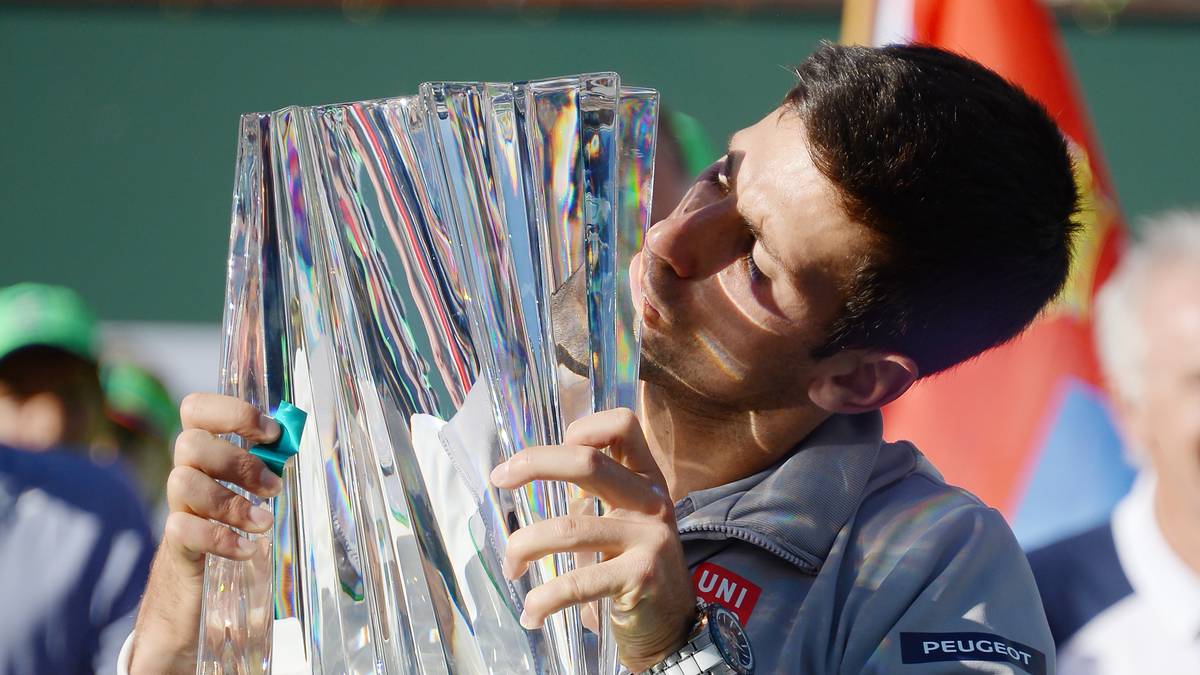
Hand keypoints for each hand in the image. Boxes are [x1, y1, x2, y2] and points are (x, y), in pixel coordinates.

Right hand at [129, 394, 282, 674]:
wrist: (195, 578)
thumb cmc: (233, 517)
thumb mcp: (249, 484)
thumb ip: (267, 460)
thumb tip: (291, 440)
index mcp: (204, 448)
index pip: (195, 408)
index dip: (231, 411)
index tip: (270, 433)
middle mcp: (183, 471)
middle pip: (191, 445)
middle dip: (239, 463)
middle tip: (275, 487)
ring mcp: (176, 506)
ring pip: (184, 484)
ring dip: (232, 502)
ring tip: (265, 522)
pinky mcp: (176, 541)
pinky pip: (184, 530)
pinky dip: (221, 538)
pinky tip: (248, 548)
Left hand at [490, 408, 696, 671]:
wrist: (674, 627)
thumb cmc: (636, 566)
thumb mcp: (627, 518)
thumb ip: (598, 490)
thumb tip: (532, 465)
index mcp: (647, 479)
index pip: (622, 425)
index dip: (581, 429)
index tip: (549, 455)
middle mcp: (652, 501)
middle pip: (588, 462)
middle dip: (533, 464)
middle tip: (499, 478)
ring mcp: (649, 538)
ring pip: (569, 528)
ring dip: (524, 546)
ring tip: (511, 565)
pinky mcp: (639, 578)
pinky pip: (576, 583)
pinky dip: (543, 599)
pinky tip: (531, 612)